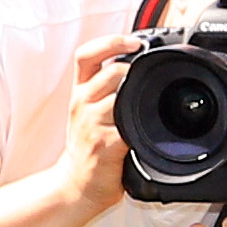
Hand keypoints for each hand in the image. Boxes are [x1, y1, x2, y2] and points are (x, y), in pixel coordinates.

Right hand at [59, 41, 133, 215]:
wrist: (76, 184)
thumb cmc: (88, 146)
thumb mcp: (89, 111)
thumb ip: (108, 88)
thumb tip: (141, 65)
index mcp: (80, 92)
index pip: (87, 55)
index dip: (111, 42)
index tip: (134, 42)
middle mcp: (81, 104)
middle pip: (110, 72)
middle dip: (135, 72)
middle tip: (150, 76)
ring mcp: (91, 124)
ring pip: (119, 98)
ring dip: (138, 98)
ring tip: (147, 105)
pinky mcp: (103, 145)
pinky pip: (127, 128)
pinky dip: (141, 127)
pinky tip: (146, 131)